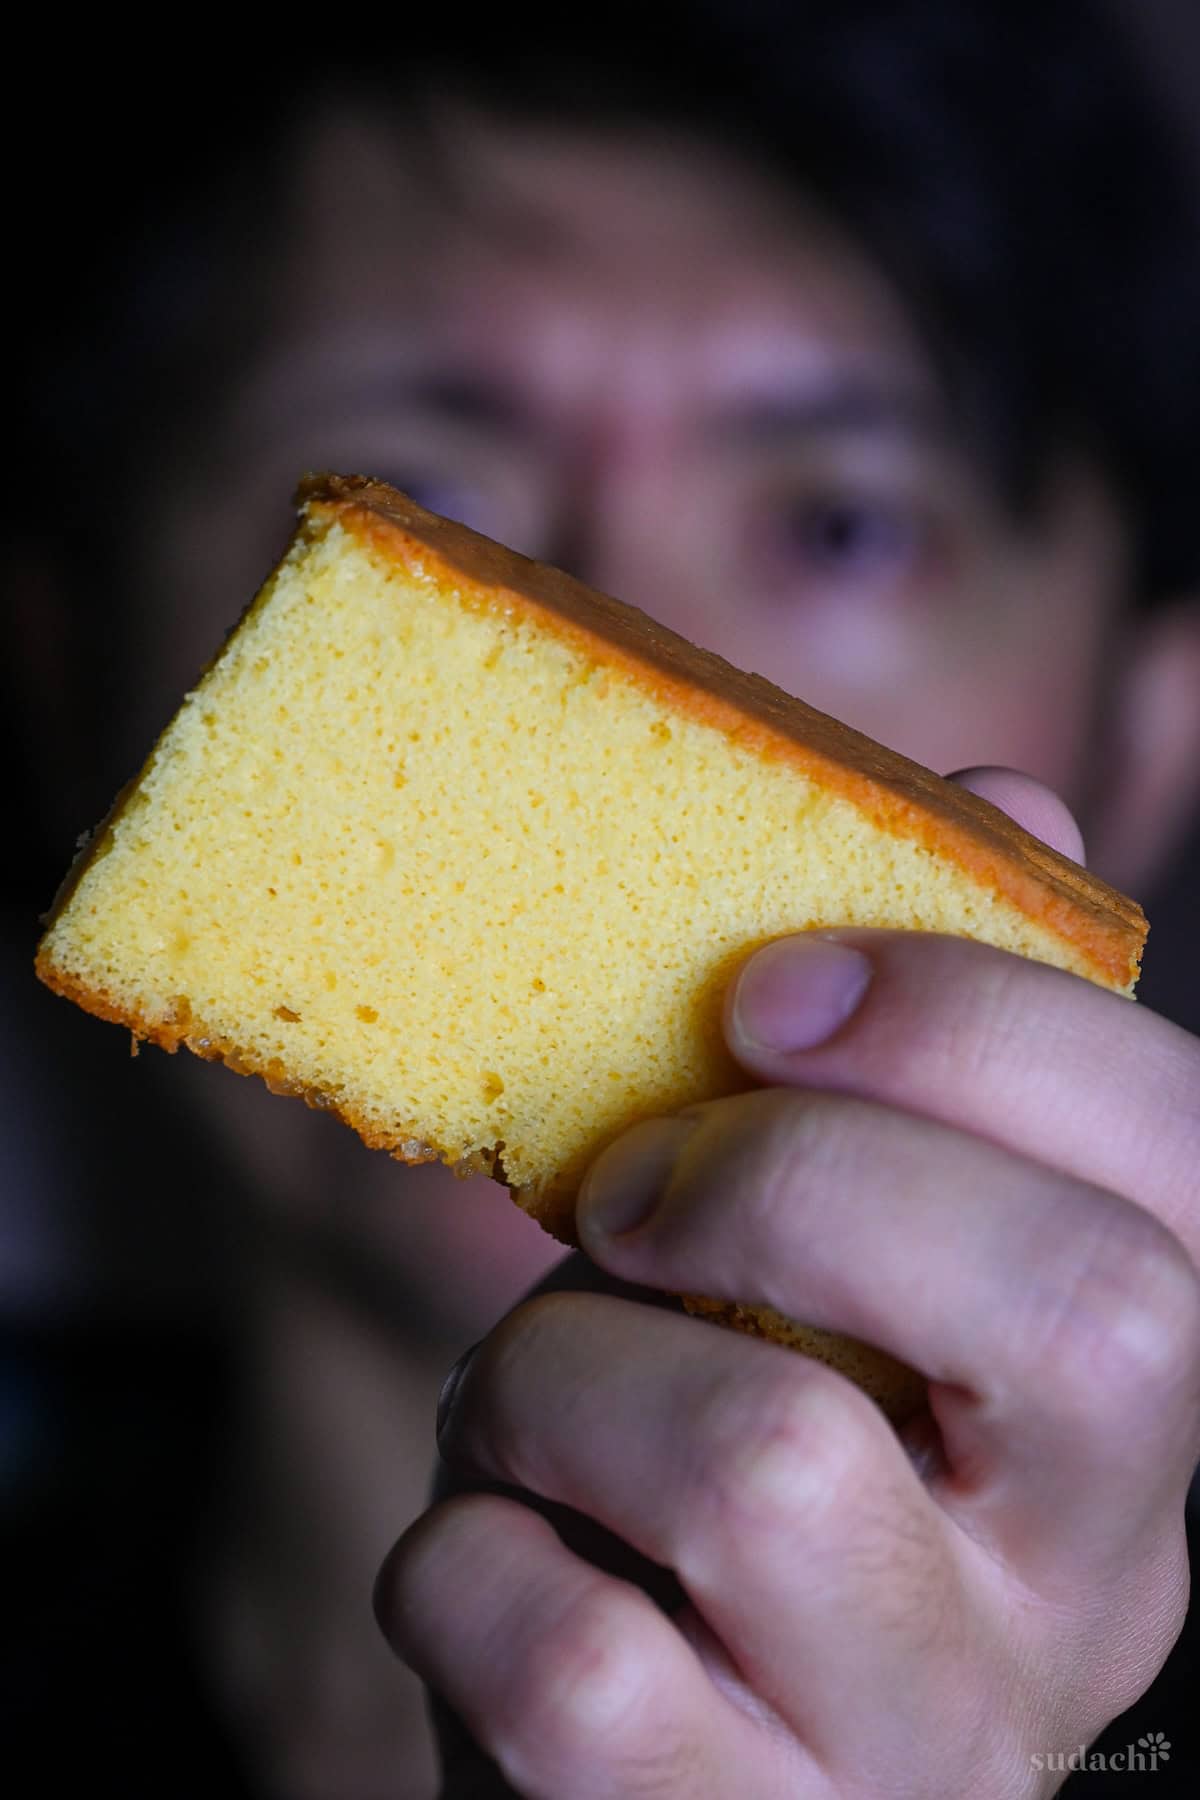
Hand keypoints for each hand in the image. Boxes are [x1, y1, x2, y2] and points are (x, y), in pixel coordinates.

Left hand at [375, 778, 1199, 1797]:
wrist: (616, 1796)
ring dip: (558, 1379)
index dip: (985, 1028)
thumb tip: (1003, 804)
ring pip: (768, 1463)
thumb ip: (896, 1066)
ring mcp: (927, 1746)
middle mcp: (1086, 1589)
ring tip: (530, 1408)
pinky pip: (570, 1657)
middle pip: (1072, 1303)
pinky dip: (460, 1563)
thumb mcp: (811, 1284)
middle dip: (789, 1180)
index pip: (1187, 1168)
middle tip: (625, 1199)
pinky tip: (489, 1567)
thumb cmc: (699, 1491)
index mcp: (1118, 1409)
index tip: (761, 992)